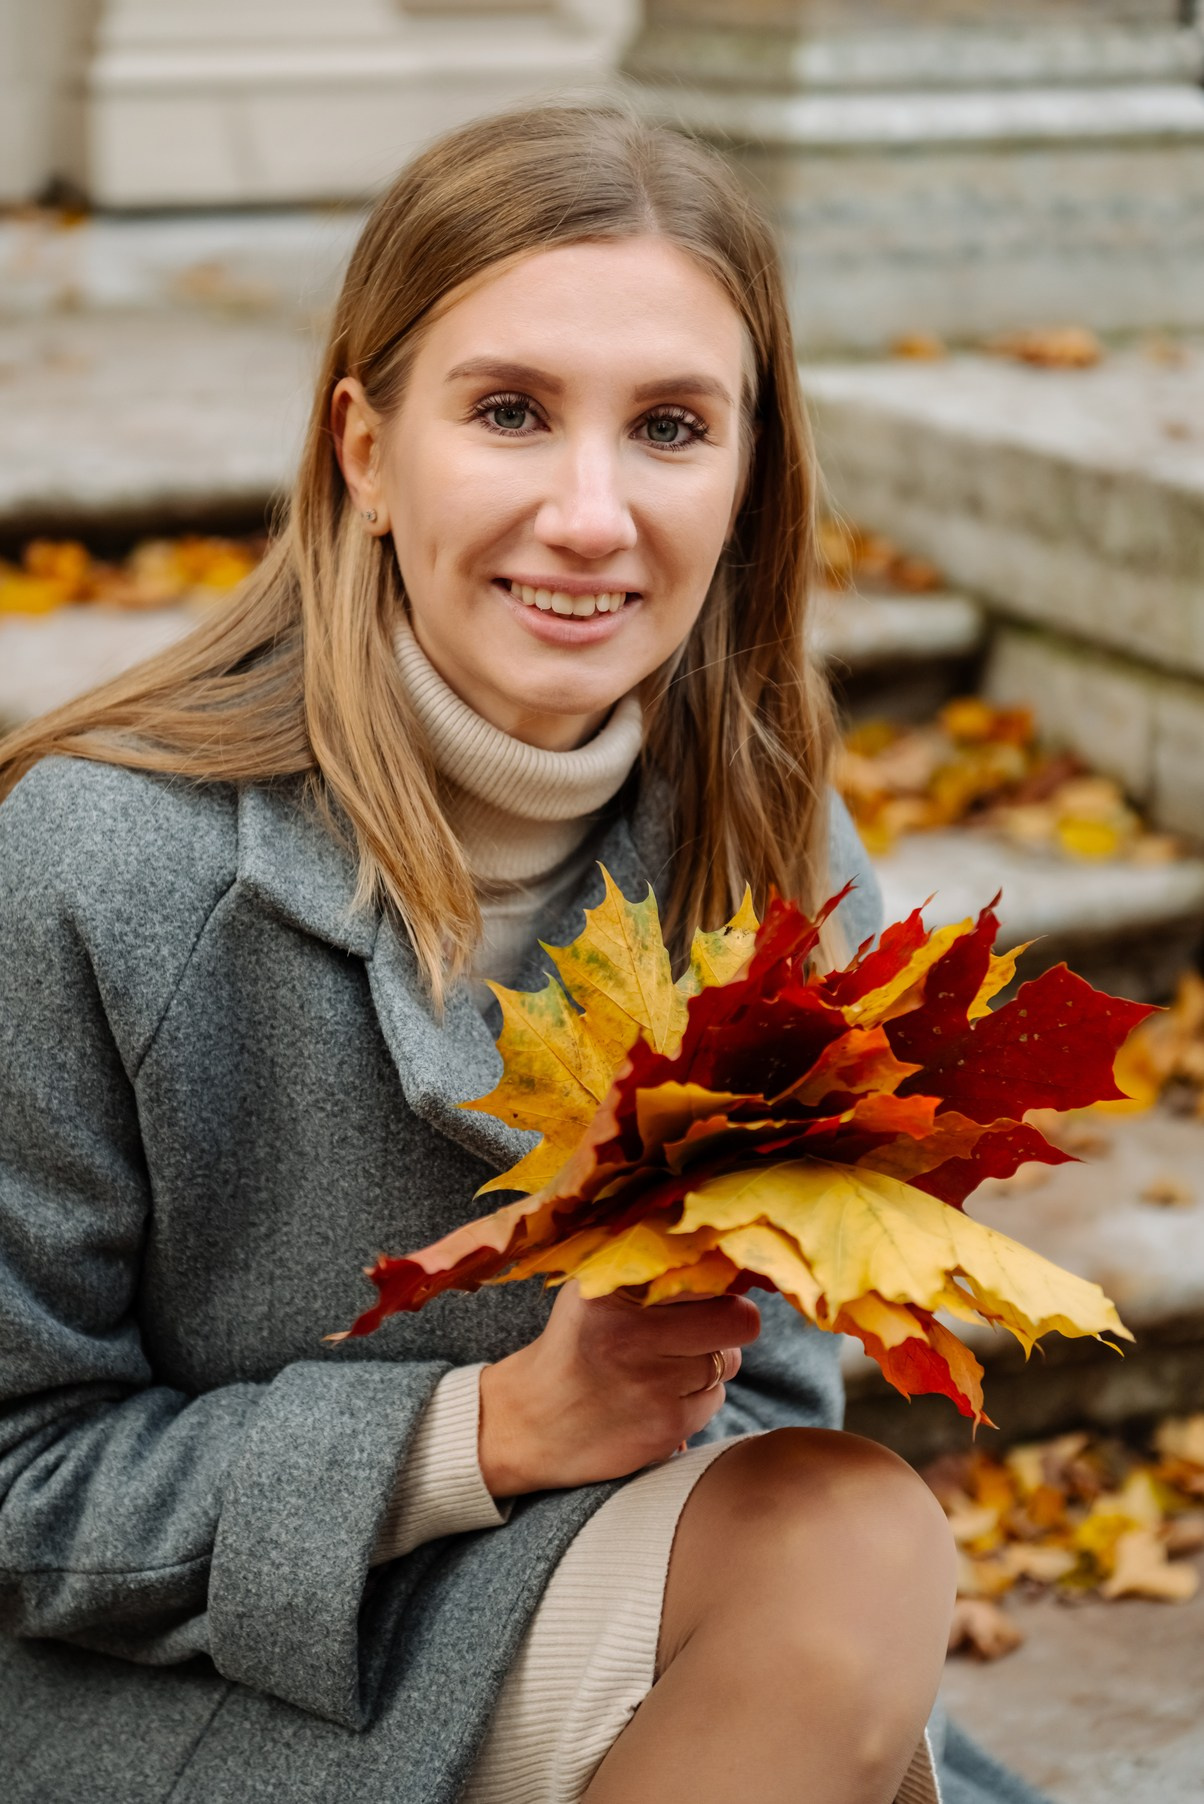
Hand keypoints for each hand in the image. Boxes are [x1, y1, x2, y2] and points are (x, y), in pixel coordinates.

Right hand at [478, 1280, 760, 1497]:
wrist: (528, 1423)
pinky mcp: (665, 1428)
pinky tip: (659, 1398)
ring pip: (729, 1363)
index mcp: (614, 1292)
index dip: (718, 1282)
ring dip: (709, 1364)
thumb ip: (647, 1270)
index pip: (708, 1276)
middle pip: (737, 1321)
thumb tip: (719, 1255)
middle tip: (704, 1328)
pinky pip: (713, 1403)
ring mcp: (652, 1386)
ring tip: (665, 1365)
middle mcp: (633, 1335)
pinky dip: (695, 1400)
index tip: (708, 1290)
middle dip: (729, 1324)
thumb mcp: (592, 1291)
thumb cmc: (571, 1345)